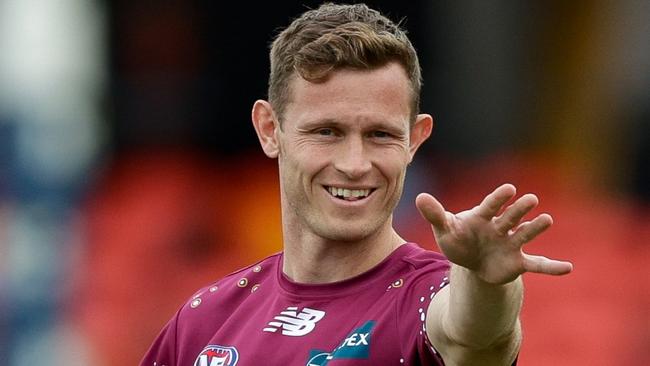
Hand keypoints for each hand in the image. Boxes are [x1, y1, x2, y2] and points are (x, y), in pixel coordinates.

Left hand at [415, 183, 572, 284]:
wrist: (471, 262)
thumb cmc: (458, 240)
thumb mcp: (444, 230)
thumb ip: (434, 214)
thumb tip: (419, 197)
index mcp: (482, 217)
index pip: (491, 205)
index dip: (499, 198)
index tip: (508, 189)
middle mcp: (501, 227)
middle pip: (511, 216)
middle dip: (519, 209)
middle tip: (530, 199)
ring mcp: (511, 243)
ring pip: (525, 234)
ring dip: (536, 228)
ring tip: (547, 220)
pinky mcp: (518, 262)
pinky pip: (537, 264)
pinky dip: (552, 267)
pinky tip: (568, 268)